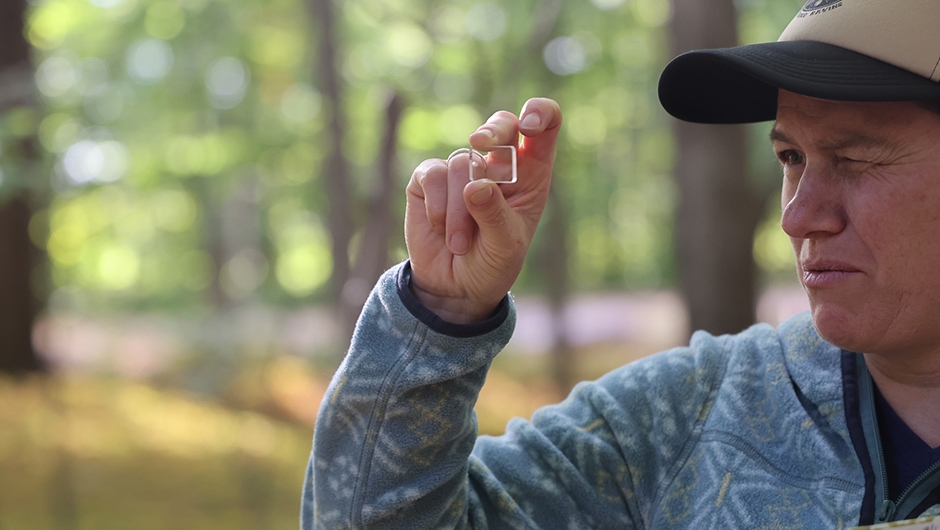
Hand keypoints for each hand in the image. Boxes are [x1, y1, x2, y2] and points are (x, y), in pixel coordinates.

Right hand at [404, 98, 561, 322]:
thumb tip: (474, 186)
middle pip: (502, 124)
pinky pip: (432, 175)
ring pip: (463, 163)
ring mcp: (463, 170)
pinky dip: (437, 207)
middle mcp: (498, 165)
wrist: (455, 288)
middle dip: (493, 130)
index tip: (530, 124)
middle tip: (481, 142)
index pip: (545, 127)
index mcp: (530, 174)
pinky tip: (440, 229)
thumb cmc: (491, 263)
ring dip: (460, 210)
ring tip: (461, 244)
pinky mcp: (429, 179)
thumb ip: (494, 215)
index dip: (540, 113)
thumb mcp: (504, 246)